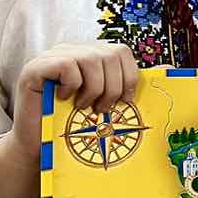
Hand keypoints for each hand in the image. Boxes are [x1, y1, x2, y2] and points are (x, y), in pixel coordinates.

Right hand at [10, 41, 139, 158]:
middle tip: (102, 109)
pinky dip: (72, 85)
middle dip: (113, 86)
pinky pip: (66, 65)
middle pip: (110, 54)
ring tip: (84, 106)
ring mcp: (51, 56)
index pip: (121, 51)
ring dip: (94, 88)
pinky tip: (64, 99)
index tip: (125, 100)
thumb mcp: (103, 104)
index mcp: (89, 56)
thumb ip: (123, 87)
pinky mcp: (35, 68)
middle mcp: (71, 51)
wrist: (36, 146)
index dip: (129, 76)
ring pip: (91, 58)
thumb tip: (162, 73)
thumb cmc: (70, 127)